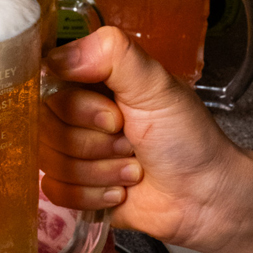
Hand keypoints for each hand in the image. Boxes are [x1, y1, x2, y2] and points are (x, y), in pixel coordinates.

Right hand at [40, 26, 252, 252]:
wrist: (205, 197)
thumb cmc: (186, 137)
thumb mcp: (156, 85)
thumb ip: (112, 55)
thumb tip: (55, 58)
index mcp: (90, 83)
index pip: (47, 87)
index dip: (76, 108)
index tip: (114, 117)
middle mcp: (76, 115)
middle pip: (46, 128)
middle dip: (94, 144)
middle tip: (130, 142)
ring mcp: (72, 152)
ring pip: (50, 162)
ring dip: (100, 171)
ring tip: (133, 169)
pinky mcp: (73, 188)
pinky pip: (55, 191)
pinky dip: (92, 195)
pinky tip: (120, 191)